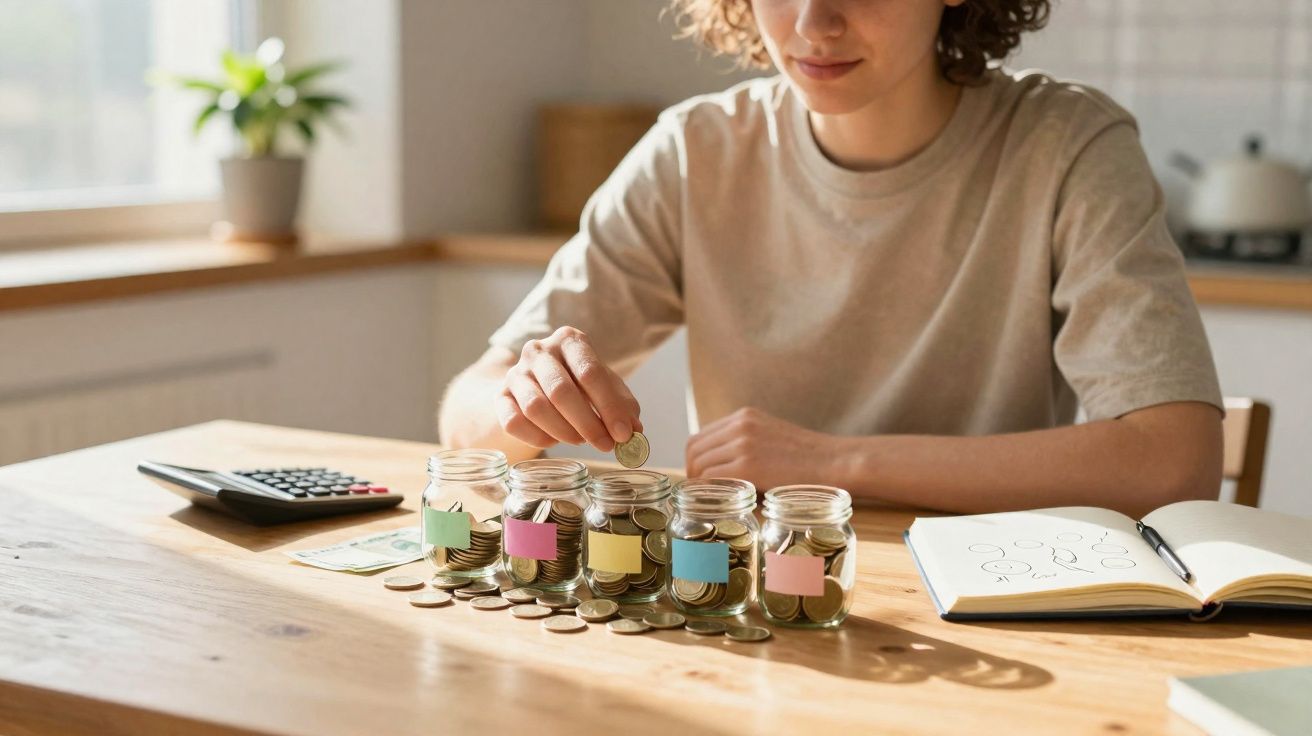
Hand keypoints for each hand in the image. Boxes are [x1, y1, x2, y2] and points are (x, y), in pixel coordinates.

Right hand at [496, 326, 642, 451]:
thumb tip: (634, 432)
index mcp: (569, 340)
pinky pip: (514, 422)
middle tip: (605, 445)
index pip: (591, 373)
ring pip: (536, 407)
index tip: (624, 434)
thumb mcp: (607, 390)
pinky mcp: (499, 396)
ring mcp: (515, 372)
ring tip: (580, 440)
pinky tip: (553, 439)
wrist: (538, 384)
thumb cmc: (581, 385)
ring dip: (563, 432)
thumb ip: (624, 408)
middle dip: (588, 423)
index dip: (610, 407)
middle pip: (561, 390)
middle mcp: (538, 350)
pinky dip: (537, 437)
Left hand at [684, 407, 845, 490]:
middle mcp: (740, 424)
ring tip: (713, 501)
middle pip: (694, 448)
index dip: (696, 461)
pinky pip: (711, 478)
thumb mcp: (774, 441)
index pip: (701, 437)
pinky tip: (720, 503)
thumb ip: (748, 448)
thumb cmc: (811, 460)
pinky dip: (709, 492)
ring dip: (700, 485)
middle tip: (703, 495)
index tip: (703, 481)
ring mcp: (742, 442)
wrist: (838, 462)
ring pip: (699, 464)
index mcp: (745, 416)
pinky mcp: (748, 464)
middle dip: (692, 473)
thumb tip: (723, 474)